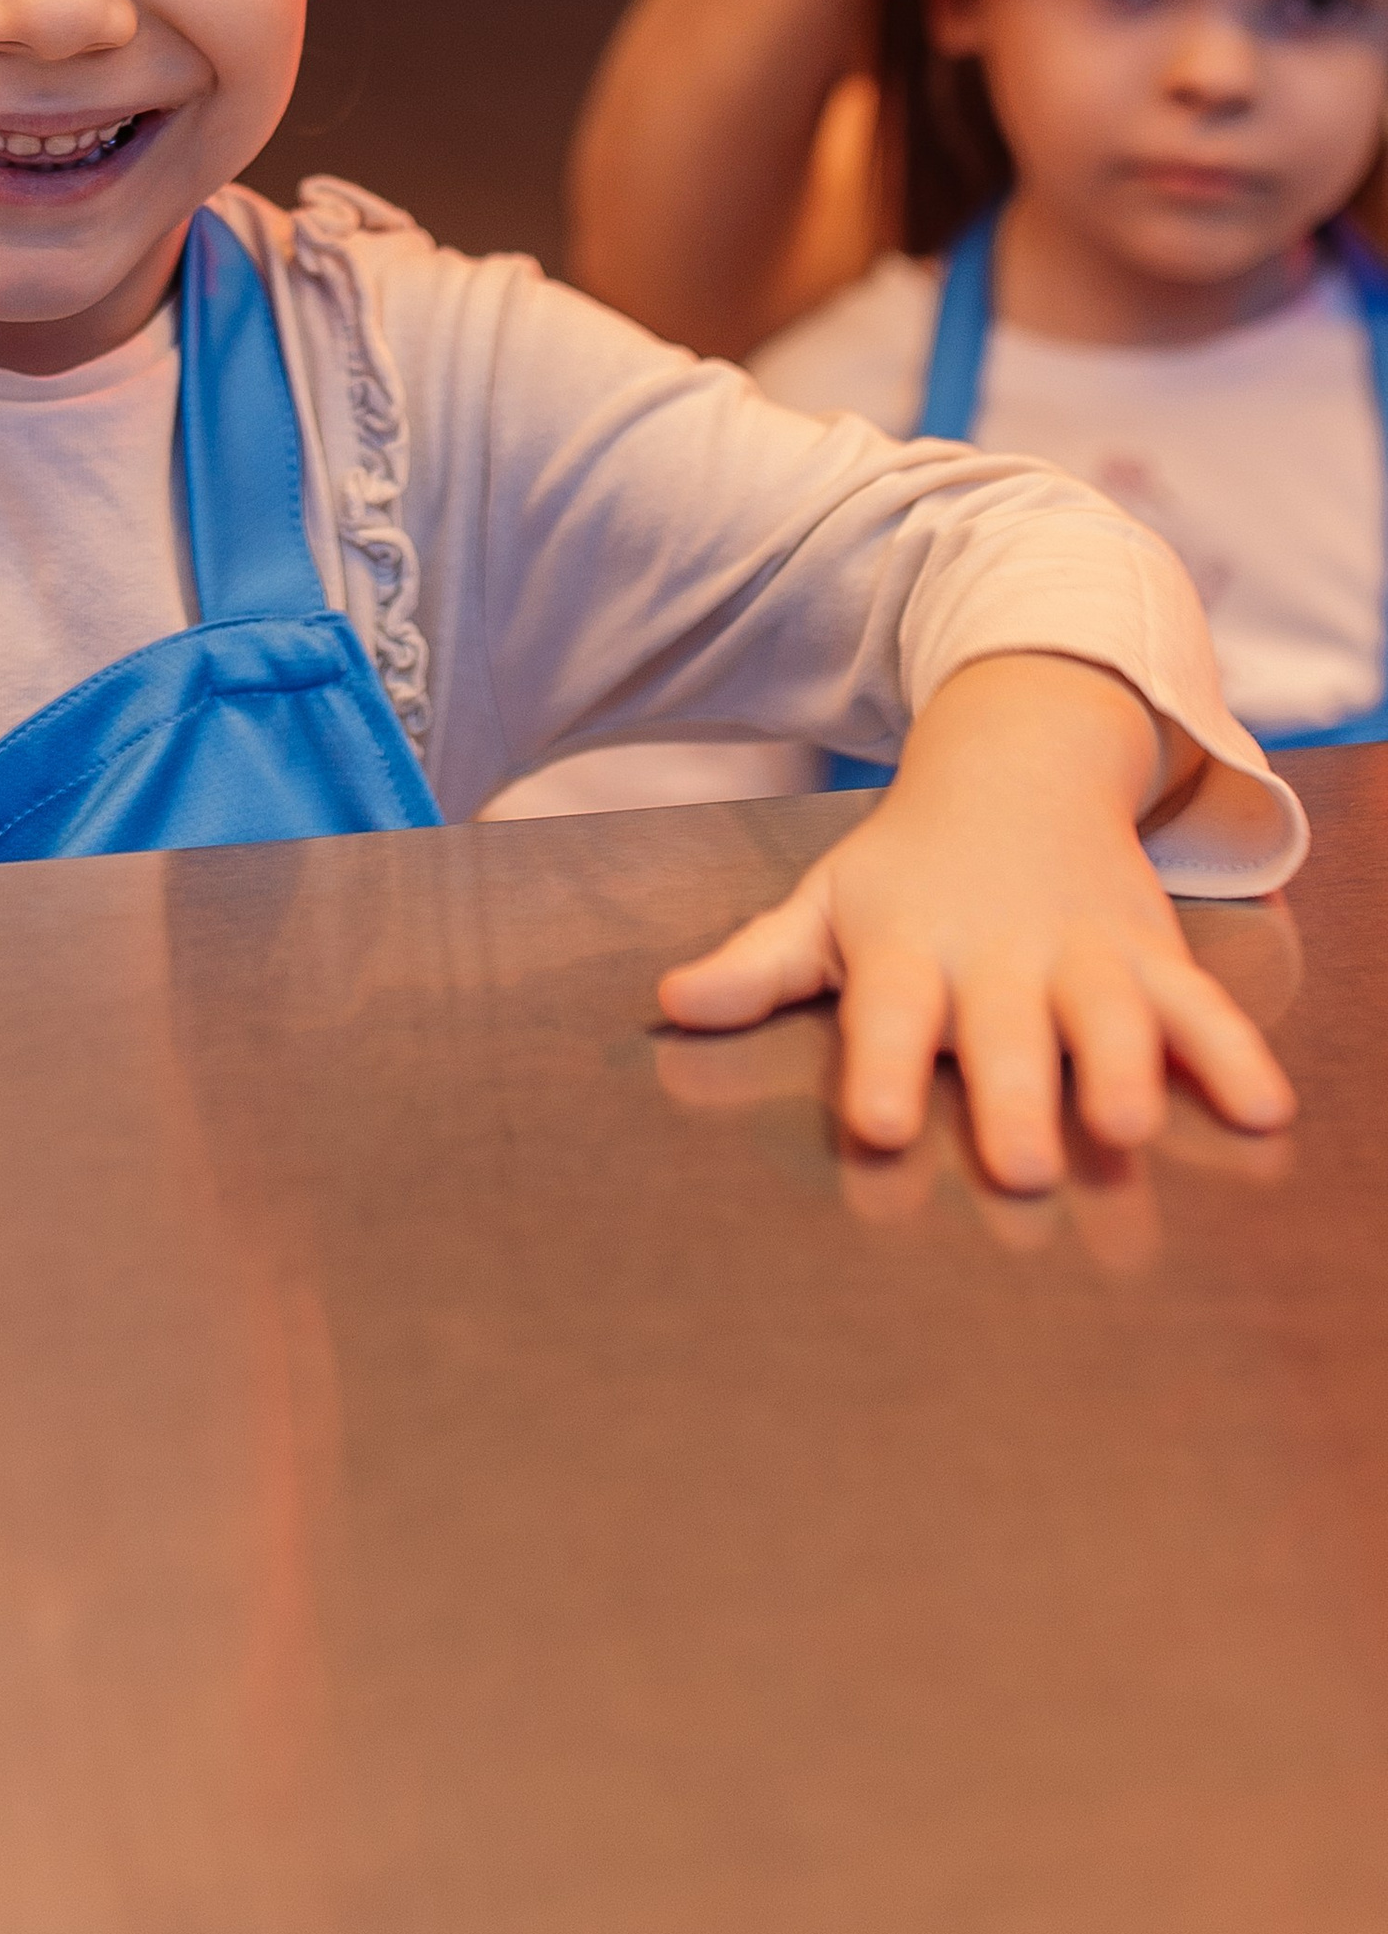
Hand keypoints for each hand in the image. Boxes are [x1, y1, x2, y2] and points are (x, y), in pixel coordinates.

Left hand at [654, 894, 1299, 1261]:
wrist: (1017, 766)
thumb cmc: (907, 869)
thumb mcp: (826, 905)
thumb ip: (756, 965)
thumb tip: (669, 1004)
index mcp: (908, 946)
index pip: (887, 1011)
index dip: (881, 1067)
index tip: (877, 1125)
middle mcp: (997, 952)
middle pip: (1003, 1029)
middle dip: (1010, 1095)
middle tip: (1018, 1167)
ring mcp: (1082, 952)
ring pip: (1107, 1013)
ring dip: (1122, 1067)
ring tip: (1126, 1126)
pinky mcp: (1151, 954)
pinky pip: (1200, 1005)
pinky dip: (1234, 1054)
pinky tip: (1264, 1111)